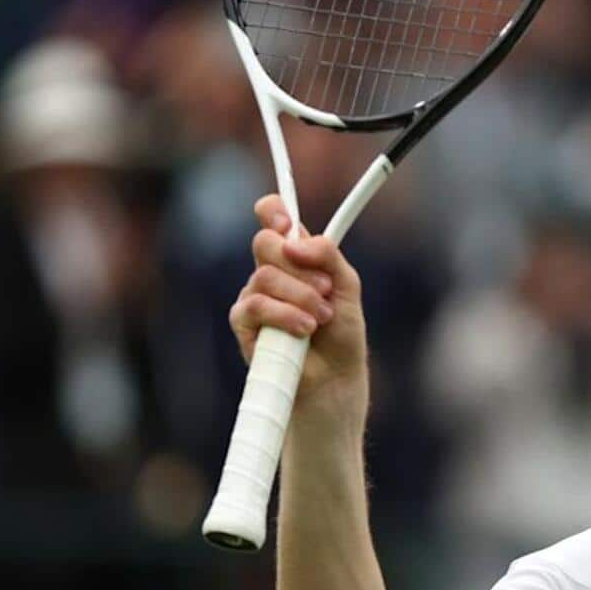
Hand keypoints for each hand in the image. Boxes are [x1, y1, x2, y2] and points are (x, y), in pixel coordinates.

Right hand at [229, 196, 368, 414]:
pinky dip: (285, 315)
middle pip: (265, 243)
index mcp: (296, 258)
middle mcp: (271, 272)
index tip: (286, 222)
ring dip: (300, 297)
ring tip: (321, 318)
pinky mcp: (243, 324)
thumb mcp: (346, 287)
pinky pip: (255, 306)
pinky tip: (305, 329)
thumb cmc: (341, 334)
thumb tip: (296, 240)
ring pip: (264, 276)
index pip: (272, 220)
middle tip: (325, 290)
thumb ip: (328, 256)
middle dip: (300, 267)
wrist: (335, 378)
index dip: (273, 211)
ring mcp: (254, 296)